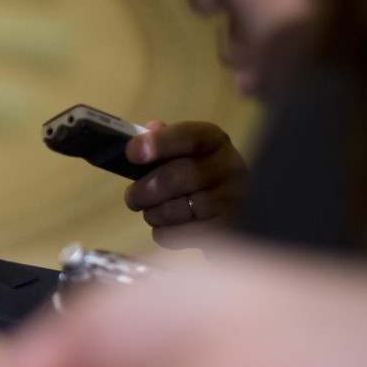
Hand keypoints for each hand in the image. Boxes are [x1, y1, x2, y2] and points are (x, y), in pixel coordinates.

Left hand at [123, 121, 246, 248]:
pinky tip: (168, 226)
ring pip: (174, 210)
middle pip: (174, 178)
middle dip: (142, 191)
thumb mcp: (186, 151)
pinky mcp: (225, 230)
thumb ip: (164, 140)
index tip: (132, 153)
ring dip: (152, 214)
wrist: (235, 206)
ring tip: (152, 211)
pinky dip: (164, 233)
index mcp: (214, 140)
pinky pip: (178, 235)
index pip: (188, 137)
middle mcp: (228, 167)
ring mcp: (231, 200)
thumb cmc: (197, 173)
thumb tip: (148, 131)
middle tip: (132, 198)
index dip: (158, 144)